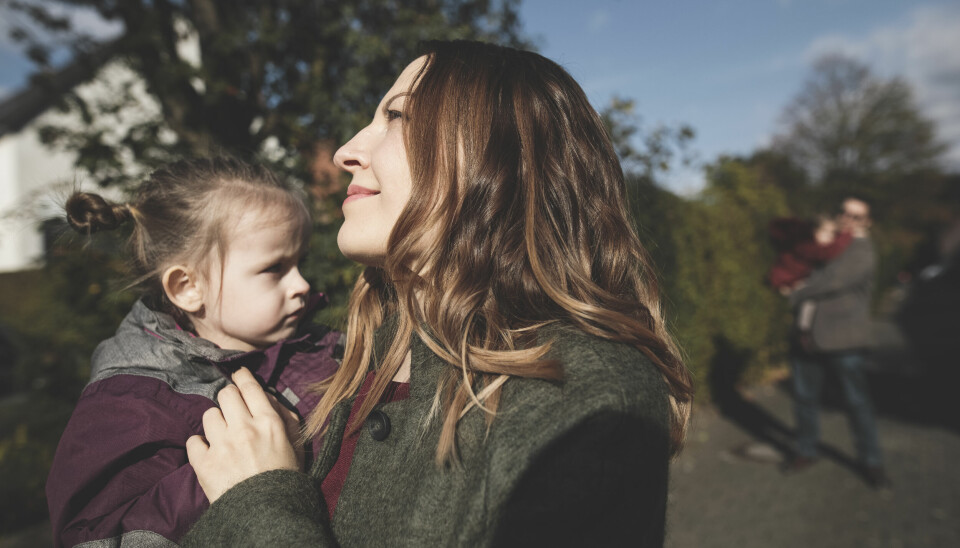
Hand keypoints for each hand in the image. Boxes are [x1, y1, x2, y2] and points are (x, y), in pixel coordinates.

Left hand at [186, 368, 299, 502]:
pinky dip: (200, 445)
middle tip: (232, 410)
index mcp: (269, 422)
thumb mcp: (295, 443)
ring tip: (223, 436)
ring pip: (209, 415)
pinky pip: (193, 441)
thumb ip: (283, 416)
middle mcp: (244, 429)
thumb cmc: (285, 477)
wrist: (268, 513)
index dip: (241, 376)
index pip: (249, 386)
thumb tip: (266, 397)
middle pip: (225, 394)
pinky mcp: (204, 464)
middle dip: (228, 399)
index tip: (238, 374)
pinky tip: (210, 452)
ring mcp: (222, 446)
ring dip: (216, 423)